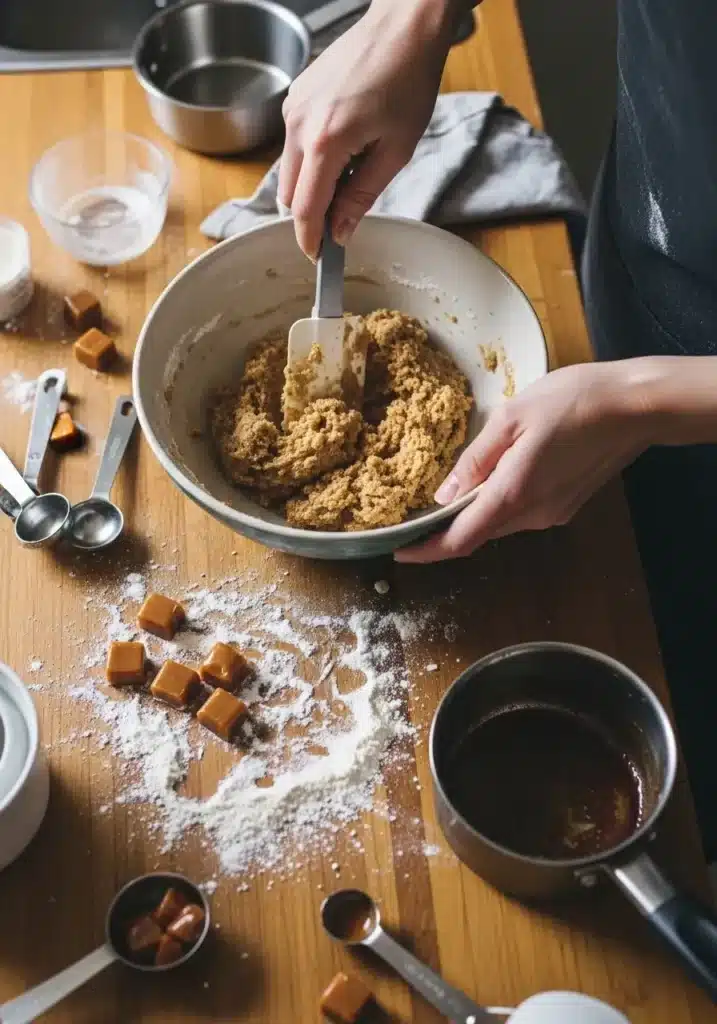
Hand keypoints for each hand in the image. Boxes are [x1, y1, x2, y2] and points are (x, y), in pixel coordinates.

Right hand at [279, 0, 458, 257]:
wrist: (402, 28)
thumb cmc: (407, 82)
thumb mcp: (395, 151)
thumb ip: (362, 197)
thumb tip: (341, 231)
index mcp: (325, 142)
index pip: (305, 210)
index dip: (310, 240)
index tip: (318, 258)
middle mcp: (299, 125)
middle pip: (289, 195)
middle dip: (310, 215)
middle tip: (342, 219)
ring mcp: (292, 109)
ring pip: (289, 171)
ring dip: (312, 186)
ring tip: (350, 175)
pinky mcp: (294, 98)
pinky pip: (293, 144)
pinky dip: (311, 160)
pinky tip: (343, 149)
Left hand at [395, 361, 657, 562]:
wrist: (635, 406)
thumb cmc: (572, 400)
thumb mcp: (511, 417)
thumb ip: (475, 460)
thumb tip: (443, 496)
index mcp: (514, 494)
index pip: (461, 540)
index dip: (427, 551)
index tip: (400, 551)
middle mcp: (533, 515)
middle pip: (479, 532)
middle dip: (448, 526)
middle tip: (418, 509)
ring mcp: (553, 514)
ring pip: (501, 522)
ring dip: (476, 512)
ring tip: (456, 486)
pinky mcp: (567, 507)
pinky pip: (522, 512)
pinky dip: (501, 502)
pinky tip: (500, 474)